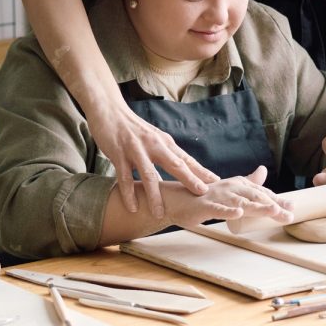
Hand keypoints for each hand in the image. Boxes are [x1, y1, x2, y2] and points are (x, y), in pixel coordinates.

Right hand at [86, 101, 218, 218]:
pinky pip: (125, 177)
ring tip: (160, 214)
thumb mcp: (153, 139)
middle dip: (189, 179)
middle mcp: (154, 145)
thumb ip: (165, 155)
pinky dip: (130, 193)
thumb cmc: (133, 129)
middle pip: (175, 164)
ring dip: (155, 196)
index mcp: (164, 142)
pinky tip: (133, 207)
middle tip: (202, 194)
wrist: (110, 111)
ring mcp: (137, 149)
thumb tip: (178, 173)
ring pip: (149, 175)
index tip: (215, 181)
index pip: (186, 158)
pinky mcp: (120, 154)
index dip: (200, 170)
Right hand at [167, 166, 294, 228]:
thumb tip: (263, 170)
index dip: (277, 199)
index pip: (261, 192)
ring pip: (241, 202)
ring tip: (273, 211)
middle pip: (256, 197)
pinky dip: (229, 211)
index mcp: (238, 184)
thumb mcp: (230, 189)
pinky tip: (238, 213)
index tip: (293, 207)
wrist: (178, 200)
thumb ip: (248, 181)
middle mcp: (231, 187)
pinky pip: (219, 209)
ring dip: (258, 207)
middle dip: (274, 206)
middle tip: (290, 215)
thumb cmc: (205, 196)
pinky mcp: (206, 206)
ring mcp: (219, 196)